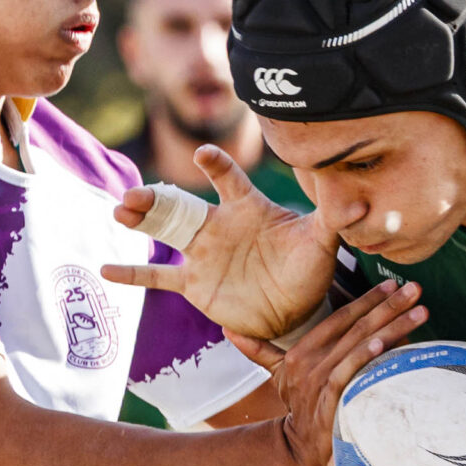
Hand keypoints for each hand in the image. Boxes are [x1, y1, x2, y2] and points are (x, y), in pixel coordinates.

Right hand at [101, 144, 339, 338]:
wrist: (295, 310)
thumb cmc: (307, 269)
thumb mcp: (322, 242)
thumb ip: (333, 218)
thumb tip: (358, 200)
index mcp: (247, 208)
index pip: (229, 179)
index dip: (217, 166)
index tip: (205, 155)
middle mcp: (218, 224)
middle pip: (181, 203)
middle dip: (157, 196)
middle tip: (135, 192)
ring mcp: (202, 253)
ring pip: (164, 231)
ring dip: (141, 220)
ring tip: (119, 210)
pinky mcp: (194, 283)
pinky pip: (158, 276)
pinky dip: (133, 273)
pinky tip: (106, 268)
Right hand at [245, 279, 426, 465]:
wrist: (300, 449)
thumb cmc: (298, 406)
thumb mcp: (277, 374)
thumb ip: (259, 349)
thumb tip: (229, 327)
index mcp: (301, 351)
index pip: (340, 317)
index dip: (366, 299)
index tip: (392, 284)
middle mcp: (310, 362)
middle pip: (356, 326)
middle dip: (389, 305)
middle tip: (415, 288)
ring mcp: (320, 381)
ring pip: (360, 345)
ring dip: (393, 326)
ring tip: (420, 310)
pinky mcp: (331, 399)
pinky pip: (350, 372)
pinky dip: (366, 356)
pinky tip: (385, 341)